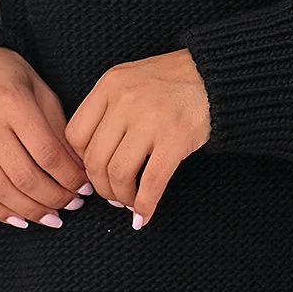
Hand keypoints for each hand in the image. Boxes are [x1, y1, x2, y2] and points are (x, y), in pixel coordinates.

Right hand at [0, 45, 90, 227]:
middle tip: (73, 205)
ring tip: (53, 218)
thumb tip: (78, 169)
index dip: (69, 176)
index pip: (46, 152)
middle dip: (54, 197)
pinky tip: (21, 220)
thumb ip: (58, 128)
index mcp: (12, 102)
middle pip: (24, 176)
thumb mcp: (39, 90)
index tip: (85, 187)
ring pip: (0, 190)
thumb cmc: (7, 77)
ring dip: (30, 210)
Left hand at [64, 48, 210, 226]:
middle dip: (101, 187)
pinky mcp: (176, 137)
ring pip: (118, 173)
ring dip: (121, 197)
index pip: (75, 135)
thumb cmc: (173, 82)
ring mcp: (150, 118)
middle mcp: (125, 99)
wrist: (217, 76)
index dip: (82, 162)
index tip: (95, 173)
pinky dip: (144, 205)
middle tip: (113, 196)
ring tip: (129, 201)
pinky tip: (143, 215)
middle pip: (95, 159)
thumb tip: (91, 158)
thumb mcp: (131, 81)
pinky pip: (151, 182)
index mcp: (110, 85)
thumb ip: (108, 109)